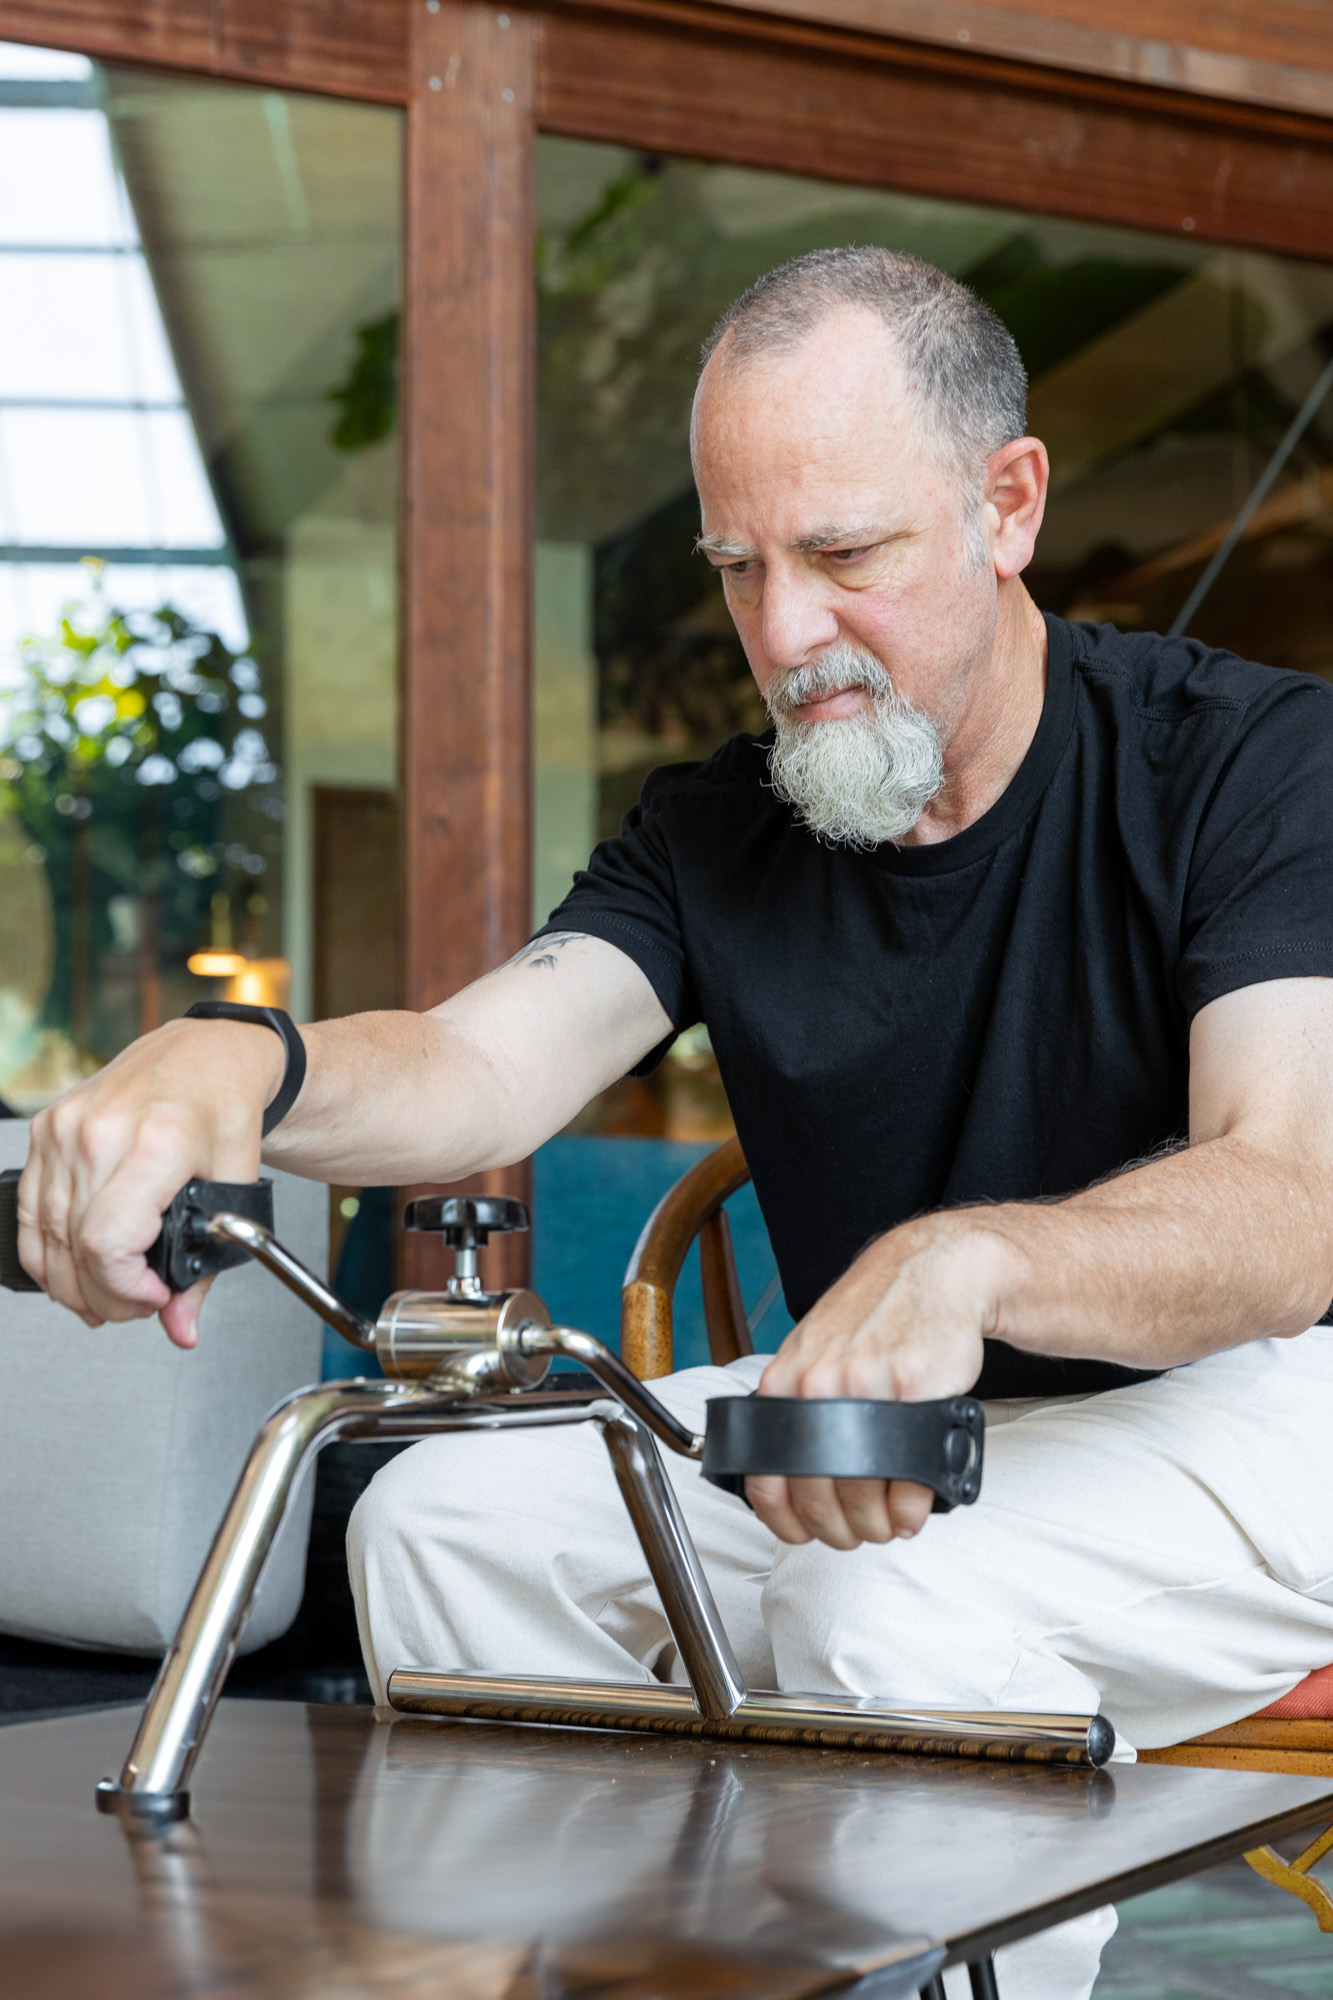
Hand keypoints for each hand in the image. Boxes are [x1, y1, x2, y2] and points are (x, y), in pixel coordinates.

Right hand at [18, 1018, 284, 1346]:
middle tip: (137, 1303)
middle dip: (104, 1296)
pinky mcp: (46, 1130)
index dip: (124, 1289)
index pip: (106, 1243)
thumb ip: (206, 1266)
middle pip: (73, 1249)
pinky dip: (48, 1251)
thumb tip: (180, 1326)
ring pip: (44, 1237)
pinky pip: (30, 1210)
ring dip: (71, 1282)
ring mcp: (65, 1130)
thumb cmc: (224, 1108)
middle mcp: (99, 1133)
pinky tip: (75, 1268)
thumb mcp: (234, 1186)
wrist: (206, 1054)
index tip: (154, 1297)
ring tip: (108, 1294)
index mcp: (154, 1143)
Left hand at [748, 1214, 1009, 1549]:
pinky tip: (915, 1506)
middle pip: (819, 1497)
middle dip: (841, 1531)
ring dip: (880, 1526)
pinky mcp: (917, 1389)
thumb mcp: (813, 1353)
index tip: (808, 1533)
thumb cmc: (872, 1319)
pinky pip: (914, 1473)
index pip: (768, 1481)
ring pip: (866, 1493)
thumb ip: (795, 1410)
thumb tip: (785, 1483)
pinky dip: (915, 1507)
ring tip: (889, 1522)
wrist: (930, 1273)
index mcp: (784, 1383)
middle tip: (859, 1532)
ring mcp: (867, 1387)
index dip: (789, 1523)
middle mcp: (818, 1386)